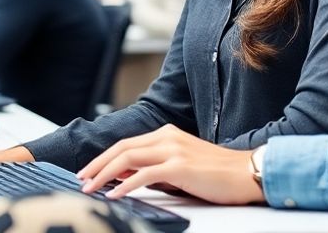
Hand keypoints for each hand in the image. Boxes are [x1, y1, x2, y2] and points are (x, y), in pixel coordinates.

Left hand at [77, 124, 263, 205]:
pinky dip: (126, 184)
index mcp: (167, 134)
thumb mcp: (181, 167)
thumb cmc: (217, 174)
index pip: (127, 144)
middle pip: (122, 148)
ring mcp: (173, 150)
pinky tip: (116, 193)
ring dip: (105, 174)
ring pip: (128, 158)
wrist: (246, 172)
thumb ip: (155, 169)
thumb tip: (126, 178)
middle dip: (98, 164)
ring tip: (91, 188)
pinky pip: (145, 174)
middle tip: (81, 179)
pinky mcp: (180, 166)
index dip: (104, 158)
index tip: (89, 171)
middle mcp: (167, 137)